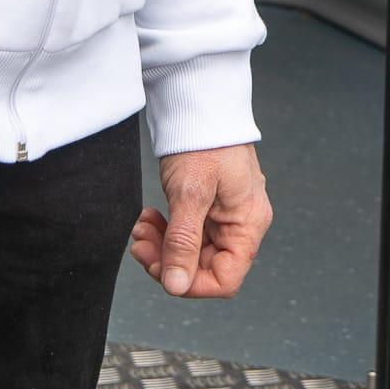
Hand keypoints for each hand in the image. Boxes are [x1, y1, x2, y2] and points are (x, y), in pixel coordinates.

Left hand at [132, 142, 271, 298]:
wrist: (199, 102)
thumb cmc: (204, 141)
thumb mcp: (191, 193)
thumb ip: (184, 242)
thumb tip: (175, 285)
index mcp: (248, 224)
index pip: (226, 279)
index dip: (192, 284)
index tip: (162, 271)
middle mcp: (241, 224)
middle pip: (205, 267)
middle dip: (169, 262)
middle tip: (141, 245)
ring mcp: (224, 215)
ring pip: (192, 251)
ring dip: (163, 247)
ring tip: (142, 228)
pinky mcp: (208, 206)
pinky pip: (188, 233)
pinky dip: (166, 231)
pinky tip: (150, 218)